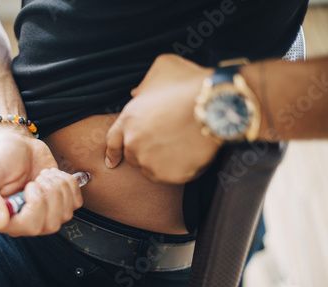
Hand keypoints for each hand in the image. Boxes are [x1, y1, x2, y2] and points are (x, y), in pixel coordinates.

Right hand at [0, 130, 82, 236]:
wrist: (15, 143)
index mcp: (6, 219)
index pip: (29, 227)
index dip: (36, 204)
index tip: (29, 186)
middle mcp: (26, 222)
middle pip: (51, 224)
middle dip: (49, 194)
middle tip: (38, 178)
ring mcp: (45, 214)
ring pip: (66, 214)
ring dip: (58, 187)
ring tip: (44, 175)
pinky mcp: (60, 202)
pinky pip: (76, 203)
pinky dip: (69, 184)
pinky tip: (54, 175)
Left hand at [105, 54, 219, 183]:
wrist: (215, 105)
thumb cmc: (189, 83)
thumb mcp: (163, 68)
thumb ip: (145, 84)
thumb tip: (136, 93)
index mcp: (128, 120)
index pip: (113, 142)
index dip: (113, 153)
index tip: (112, 162)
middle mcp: (134, 143)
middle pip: (134, 157)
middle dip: (146, 152)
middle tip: (166, 143)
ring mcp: (151, 161)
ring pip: (152, 170)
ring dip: (162, 163)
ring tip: (181, 147)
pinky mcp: (169, 175)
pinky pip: (173, 177)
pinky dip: (180, 170)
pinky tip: (192, 155)